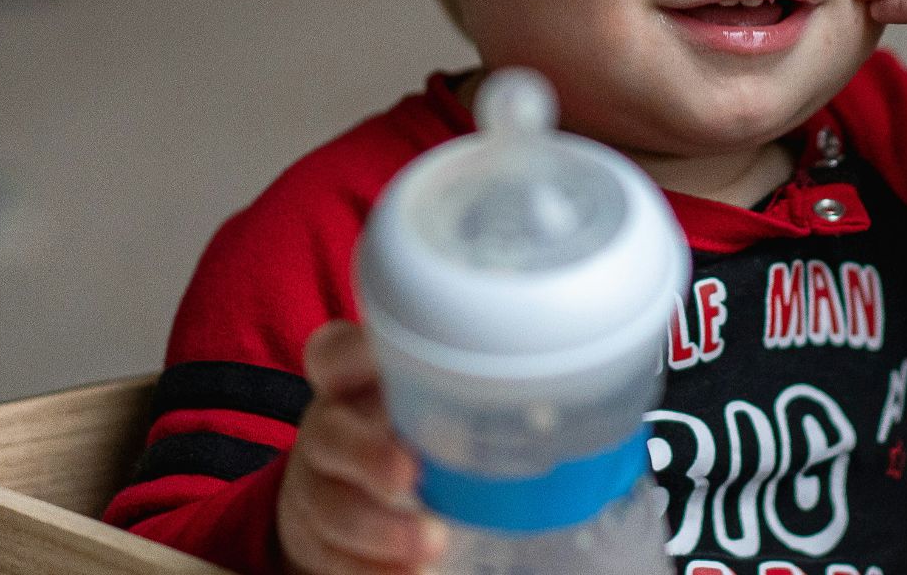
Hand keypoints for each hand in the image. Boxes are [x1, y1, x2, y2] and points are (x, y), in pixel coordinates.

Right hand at [279, 321, 448, 574]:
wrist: (346, 495)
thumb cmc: (413, 435)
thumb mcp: (430, 400)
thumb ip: (473, 391)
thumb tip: (590, 401)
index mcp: (355, 384)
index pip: (334, 354)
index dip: (349, 355)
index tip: (384, 360)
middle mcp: (330, 429)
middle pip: (330, 433)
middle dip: (368, 455)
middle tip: (410, 475)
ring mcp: (318, 486)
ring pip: (330, 503)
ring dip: (379, 528)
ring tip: (429, 543)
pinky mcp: (317, 538)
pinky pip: (333, 556)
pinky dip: (372, 570)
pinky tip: (413, 573)